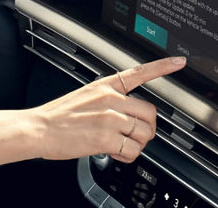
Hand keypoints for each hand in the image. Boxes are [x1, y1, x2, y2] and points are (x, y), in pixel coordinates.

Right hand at [31, 57, 184, 162]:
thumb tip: (128, 117)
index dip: (162, 67)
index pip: (139, 73)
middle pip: (150, 114)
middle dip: (146, 129)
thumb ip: (109, 101)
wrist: (38, 129)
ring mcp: (110, 118)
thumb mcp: (84, 96)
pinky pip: (132, 151)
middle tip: (131, 135)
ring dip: (135, 144)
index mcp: (105, 86)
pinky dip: (125, 156)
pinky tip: (111, 151)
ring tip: (117, 144)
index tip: (179, 62)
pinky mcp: (107, 138)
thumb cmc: (57, 117)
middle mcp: (111, 99)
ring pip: (144, 134)